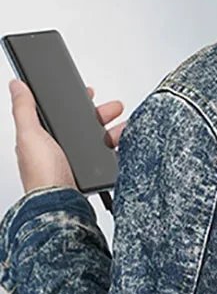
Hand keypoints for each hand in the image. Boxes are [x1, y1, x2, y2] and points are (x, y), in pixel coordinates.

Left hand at [8, 79, 126, 193]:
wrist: (62, 207)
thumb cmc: (44, 177)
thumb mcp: (29, 136)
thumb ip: (23, 109)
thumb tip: (17, 85)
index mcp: (41, 138)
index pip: (58, 114)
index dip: (73, 103)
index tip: (87, 94)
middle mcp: (57, 151)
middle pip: (81, 127)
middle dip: (99, 115)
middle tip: (113, 108)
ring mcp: (73, 164)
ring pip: (97, 143)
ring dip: (112, 133)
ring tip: (123, 128)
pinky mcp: (88, 177)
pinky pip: (106, 161)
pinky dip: (116, 153)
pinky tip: (122, 148)